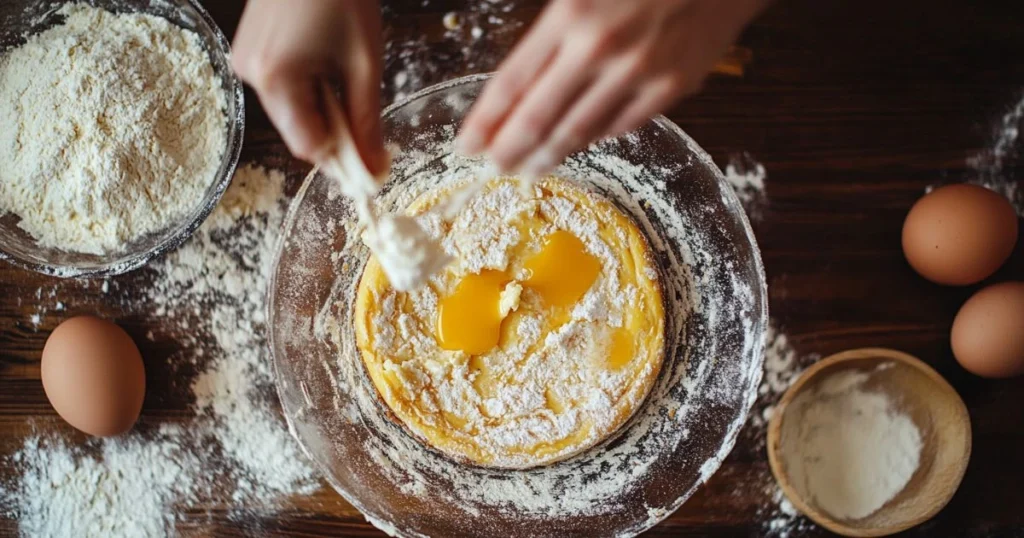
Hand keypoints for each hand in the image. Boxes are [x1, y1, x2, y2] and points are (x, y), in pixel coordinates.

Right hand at [232, 0, 386, 173]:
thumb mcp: (364, 62)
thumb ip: (366, 120)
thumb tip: (373, 165)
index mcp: (276, 78)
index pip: (308, 146)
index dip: (342, 162)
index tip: (372, 168)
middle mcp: (251, 73)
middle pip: (298, 130)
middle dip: (335, 136)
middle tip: (371, 134)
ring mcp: (245, 61)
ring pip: (290, 111)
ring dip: (322, 112)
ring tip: (348, 82)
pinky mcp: (249, 50)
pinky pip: (281, 88)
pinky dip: (308, 91)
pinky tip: (328, 69)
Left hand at [457, 0, 767, 174]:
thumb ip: (549, 32)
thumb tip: (517, 87)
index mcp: (570, 15)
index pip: (512, 83)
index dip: (485, 121)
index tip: (466, 144)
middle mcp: (599, 47)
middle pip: (538, 118)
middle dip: (509, 150)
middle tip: (493, 167)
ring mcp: (637, 72)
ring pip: (578, 131)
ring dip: (547, 156)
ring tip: (528, 169)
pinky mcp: (671, 87)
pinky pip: (620, 126)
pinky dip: (592, 139)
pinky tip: (574, 146)